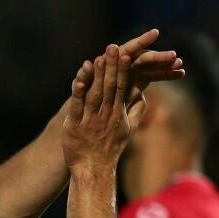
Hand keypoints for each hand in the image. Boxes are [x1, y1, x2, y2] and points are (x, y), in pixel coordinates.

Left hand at [63, 31, 181, 172]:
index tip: (126, 53)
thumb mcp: (128, 130)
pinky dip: (78, 92)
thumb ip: (136, 111)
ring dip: (97, 75)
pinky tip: (79, 79)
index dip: (123, 70)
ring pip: (95, 94)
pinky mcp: (75, 125)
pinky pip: (77, 106)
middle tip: (113, 47)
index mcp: (118, 112)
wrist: (93, 170)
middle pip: (110, 86)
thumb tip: (144, 94)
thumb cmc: (109, 150)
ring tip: (98, 57)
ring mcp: (91, 119)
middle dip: (112, 66)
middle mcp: (106, 114)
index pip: (122, 86)